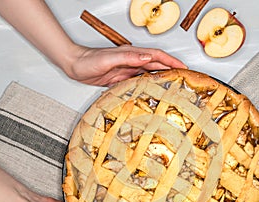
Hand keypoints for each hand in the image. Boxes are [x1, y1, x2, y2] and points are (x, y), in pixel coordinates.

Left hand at [65, 44, 186, 85]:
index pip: (157, 56)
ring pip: (150, 73)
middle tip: (183, 77)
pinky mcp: (122, 77)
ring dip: (162, 77)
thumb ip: (128, 57)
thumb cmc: (88, 60)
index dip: (171, 61)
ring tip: (173, 84)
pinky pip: (140, 80)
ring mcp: (128, 69)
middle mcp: (132, 61)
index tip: (183, 67)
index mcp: (131, 54)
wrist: (75, 65)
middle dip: (171, 69)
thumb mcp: (109, 59)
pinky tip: (153, 90)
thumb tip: (147, 58)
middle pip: (157, 64)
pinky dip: (149, 84)